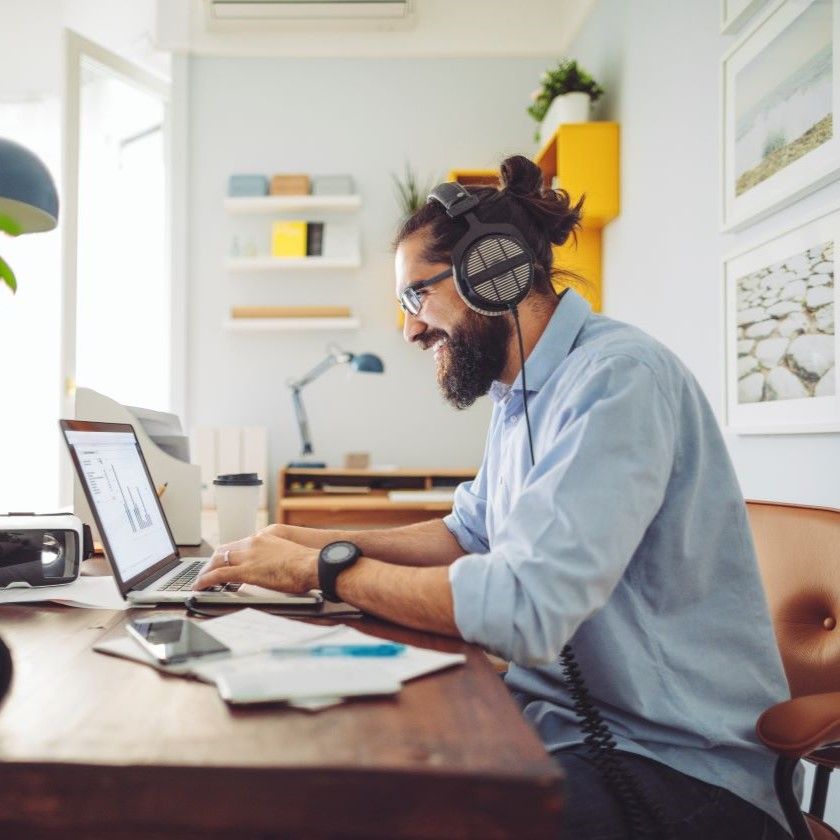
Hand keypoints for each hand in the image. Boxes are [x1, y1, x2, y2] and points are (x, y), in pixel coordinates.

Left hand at [194, 532, 318, 592]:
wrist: (311, 564)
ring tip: (200, 580)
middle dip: (213, 561)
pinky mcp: (246, 571)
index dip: (227, 553)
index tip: (223, 560)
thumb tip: (277, 567)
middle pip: (224, 550)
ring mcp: (248, 556)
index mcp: (264, 537)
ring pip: (218, 561)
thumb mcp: (289, 554)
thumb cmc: (306, 563)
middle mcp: (253, 543)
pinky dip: (206, 580)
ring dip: (206, 571)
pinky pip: (219, 575)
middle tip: (207, 571)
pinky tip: (200, 586)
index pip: (238, 544)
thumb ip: (278, 557)